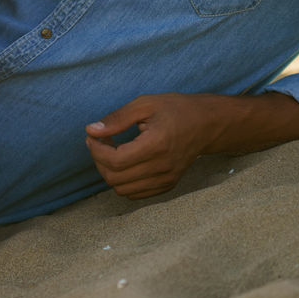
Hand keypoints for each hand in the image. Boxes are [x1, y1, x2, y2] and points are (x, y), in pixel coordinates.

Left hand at [84, 94, 219, 199]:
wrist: (207, 124)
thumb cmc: (175, 109)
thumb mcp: (145, 104)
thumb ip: (117, 118)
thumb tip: (91, 130)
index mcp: (156, 145)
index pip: (115, 161)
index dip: (96, 150)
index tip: (93, 136)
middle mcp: (162, 167)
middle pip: (115, 178)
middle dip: (99, 161)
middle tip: (101, 142)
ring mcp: (166, 179)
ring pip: (122, 190)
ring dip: (110, 172)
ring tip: (113, 151)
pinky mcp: (168, 185)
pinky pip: (135, 193)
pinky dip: (123, 181)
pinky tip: (125, 162)